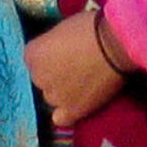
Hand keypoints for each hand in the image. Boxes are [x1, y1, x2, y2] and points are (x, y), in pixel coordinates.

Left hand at [23, 9, 126, 128]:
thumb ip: (51, 44)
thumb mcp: (61, 28)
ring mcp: (53, 96)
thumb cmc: (90, 28)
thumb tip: (55, 50)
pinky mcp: (71, 111)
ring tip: (83, 83)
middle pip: (42, 79)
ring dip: (63, 92)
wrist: (114, 44)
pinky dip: (67, 113)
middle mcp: (37, 77)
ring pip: (52, 98)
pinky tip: (76, 105)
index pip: (33, 59)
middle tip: (75, 67)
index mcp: (31, 54)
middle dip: (54, 74)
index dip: (49, 56)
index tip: (62, 53)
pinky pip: (61, 119)